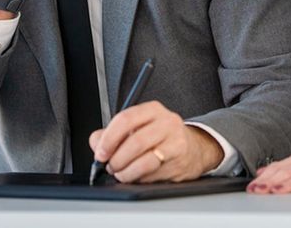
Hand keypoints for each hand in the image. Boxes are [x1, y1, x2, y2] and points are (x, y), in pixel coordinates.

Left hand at [88, 102, 220, 182]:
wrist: (194, 148)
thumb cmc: (161, 137)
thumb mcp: (138, 127)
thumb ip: (112, 133)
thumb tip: (96, 142)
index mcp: (153, 110)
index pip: (126, 119)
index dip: (109, 139)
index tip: (101, 153)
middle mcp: (167, 123)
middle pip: (135, 142)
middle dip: (117, 159)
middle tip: (110, 166)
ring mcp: (176, 143)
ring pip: (145, 162)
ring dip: (127, 172)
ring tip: (122, 173)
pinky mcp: (180, 163)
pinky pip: (153, 175)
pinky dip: (140, 179)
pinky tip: (138, 176)